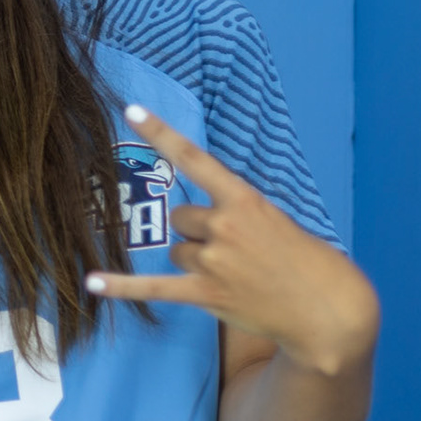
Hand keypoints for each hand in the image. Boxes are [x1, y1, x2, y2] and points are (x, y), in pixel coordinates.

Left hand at [86, 106, 378, 376]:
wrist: (328, 311)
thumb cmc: (307, 261)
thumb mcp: (277, 220)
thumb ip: (236, 212)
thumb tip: (198, 220)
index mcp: (245, 200)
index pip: (194, 158)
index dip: (160, 132)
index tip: (129, 110)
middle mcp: (224, 226)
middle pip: (182, 217)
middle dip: (200, 231)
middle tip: (237, 251)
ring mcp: (214, 261)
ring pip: (177, 250)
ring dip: (195, 261)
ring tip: (234, 276)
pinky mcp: (206, 293)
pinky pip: (153, 287)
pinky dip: (120, 287)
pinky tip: (91, 283)